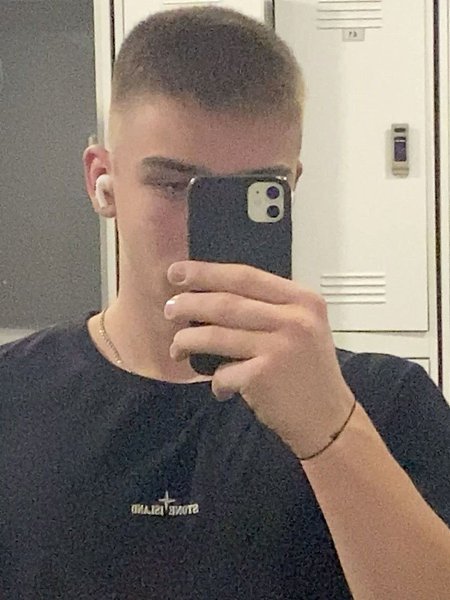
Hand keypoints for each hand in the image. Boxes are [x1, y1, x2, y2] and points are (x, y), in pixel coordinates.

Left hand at [165, 261, 355, 459]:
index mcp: (303, 300)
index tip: (176, 273)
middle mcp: (294, 319)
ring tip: (176, 346)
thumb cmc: (310, 371)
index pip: (246, 276)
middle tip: (170, 309)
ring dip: (187, 340)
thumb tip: (212, 296)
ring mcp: (280, 347)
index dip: (206, 273)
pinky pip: (223, 373)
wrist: (329, 419)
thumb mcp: (303, 327)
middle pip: (226, 303)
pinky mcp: (264, 376)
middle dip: (189, 304)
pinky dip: (216, 381)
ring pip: (216, 335)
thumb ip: (270, 308)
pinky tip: (220, 387)